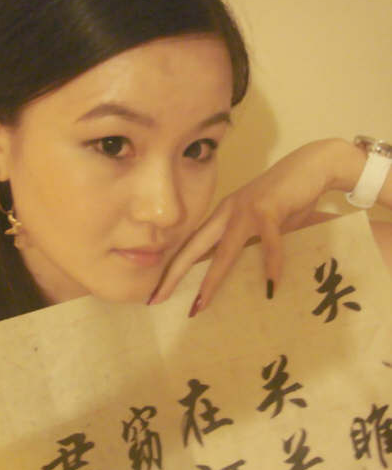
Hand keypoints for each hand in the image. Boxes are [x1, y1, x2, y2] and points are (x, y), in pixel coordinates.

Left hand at [148, 139, 353, 314]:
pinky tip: (271, 287)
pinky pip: (269, 243)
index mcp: (222, 217)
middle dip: (174, 274)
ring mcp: (246, 209)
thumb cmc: (287, 199)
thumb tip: (240, 276)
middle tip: (157, 299)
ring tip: (202, 303)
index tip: (158, 294)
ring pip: (224, 251)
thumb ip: (248, 245)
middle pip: (194, 248)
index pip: (192, 247)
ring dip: (212, 279)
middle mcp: (227, 212)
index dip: (173, 270)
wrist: (314, 166)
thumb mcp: (261, 225)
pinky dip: (271, 265)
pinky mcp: (269, 208)